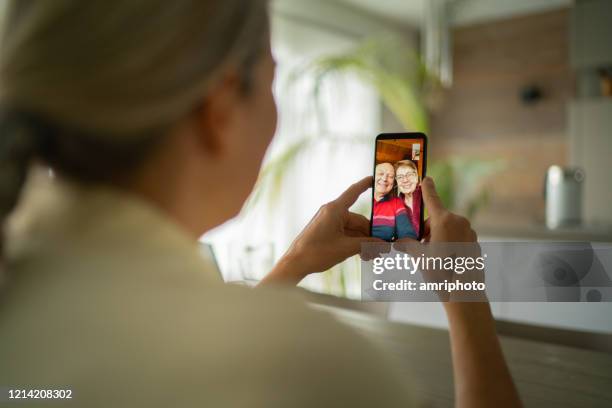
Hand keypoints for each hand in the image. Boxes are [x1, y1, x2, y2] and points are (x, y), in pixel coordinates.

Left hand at [259, 177, 381, 285]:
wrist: (296, 263)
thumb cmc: (316, 252)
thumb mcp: (346, 248)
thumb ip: (367, 245)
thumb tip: (383, 245)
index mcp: (335, 210)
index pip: (354, 192)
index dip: (365, 184)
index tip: (375, 178)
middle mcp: (332, 213)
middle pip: (358, 220)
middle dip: (371, 234)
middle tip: (383, 247)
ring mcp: (329, 223)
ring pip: (353, 230)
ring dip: (363, 242)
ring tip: (373, 255)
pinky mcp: (327, 232)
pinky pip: (345, 234)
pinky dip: (354, 243)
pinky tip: (363, 255)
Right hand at [394, 177, 482, 300]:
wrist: (464, 292)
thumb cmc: (440, 272)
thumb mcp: (418, 258)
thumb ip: (407, 246)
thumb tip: (398, 243)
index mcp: (443, 221)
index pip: (432, 198)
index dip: (427, 187)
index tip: (426, 178)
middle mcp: (458, 222)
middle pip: (437, 219)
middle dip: (427, 230)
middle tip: (419, 246)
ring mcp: (469, 232)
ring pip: (447, 230)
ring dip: (438, 238)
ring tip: (432, 258)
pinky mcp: (474, 243)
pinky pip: (458, 238)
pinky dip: (449, 245)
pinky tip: (445, 261)